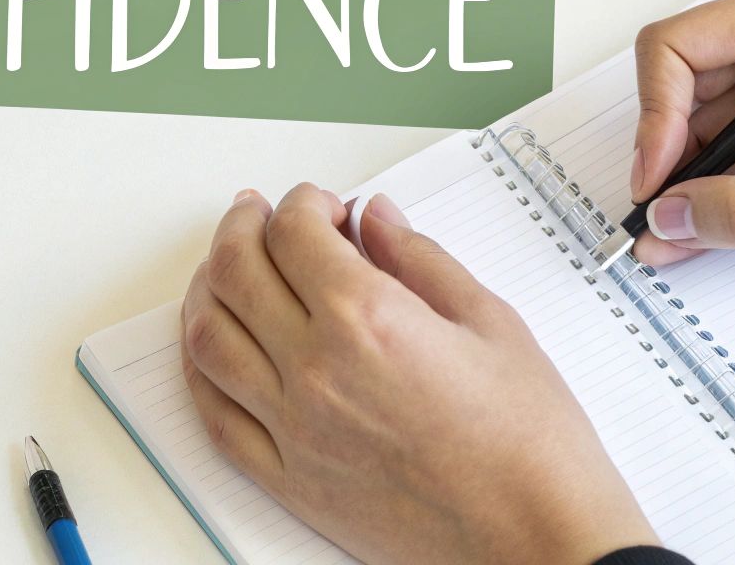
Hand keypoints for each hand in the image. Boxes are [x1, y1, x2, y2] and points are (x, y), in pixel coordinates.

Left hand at [180, 184, 656, 564]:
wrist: (535, 536)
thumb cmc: (528, 440)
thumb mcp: (489, 321)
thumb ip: (420, 259)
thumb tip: (377, 220)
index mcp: (369, 319)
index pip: (294, 233)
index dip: (301, 202)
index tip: (322, 206)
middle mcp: (318, 371)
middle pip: (237, 274)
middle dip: (242, 228)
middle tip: (258, 214)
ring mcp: (294, 430)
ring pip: (208, 339)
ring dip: (207, 288)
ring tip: (225, 268)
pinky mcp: (289, 480)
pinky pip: (215, 416)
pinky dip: (199, 369)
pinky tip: (212, 347)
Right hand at [629, 0, 734, 265]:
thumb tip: (671, 217)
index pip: (681, 46)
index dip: (656, 117)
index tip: (654, 181)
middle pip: (690, 80)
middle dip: (669, 151)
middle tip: (656, 215)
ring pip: (713, 113)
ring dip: (693, 173)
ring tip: (675, 232)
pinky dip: (725, 179)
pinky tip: (705, 222)